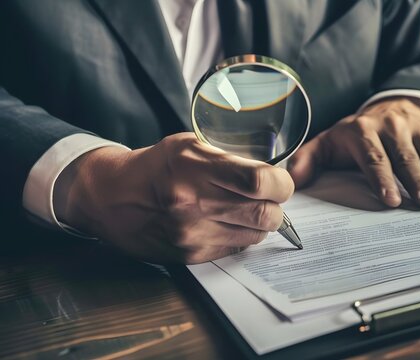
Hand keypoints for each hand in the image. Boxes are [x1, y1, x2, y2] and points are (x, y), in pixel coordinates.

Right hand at [53, 133, 293, 263]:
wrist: (112, 198)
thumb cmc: (156, 166)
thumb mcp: (189, 145)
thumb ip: (230, 157)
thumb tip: (271, 172)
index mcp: (194, 166)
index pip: (260, 181)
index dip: (280, 183)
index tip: (279, 181)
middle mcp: (194, 203)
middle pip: (266, 214)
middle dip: (276, 206)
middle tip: (268, 197)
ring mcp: (193, 233)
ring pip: (256, 235)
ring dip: (260, 222)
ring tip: (245, 209)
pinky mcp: (191, 255)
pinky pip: (237, 248)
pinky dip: (241, 235)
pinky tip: (226, 222)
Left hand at [288, 97, 419, 208]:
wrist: (388, 107)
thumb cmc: (355, 136)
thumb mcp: (328, 143)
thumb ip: (309, 161)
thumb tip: (292, 182)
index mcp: (362, 131)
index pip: (373, 157)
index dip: (382, 179)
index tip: (390, 200)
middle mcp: (392, 126)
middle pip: (406, 156)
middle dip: (418, 181)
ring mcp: (417, 128)